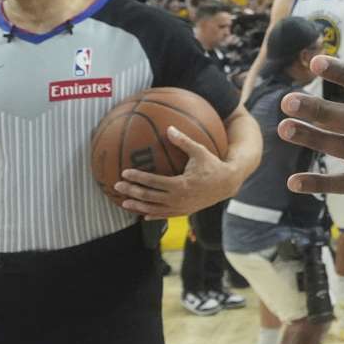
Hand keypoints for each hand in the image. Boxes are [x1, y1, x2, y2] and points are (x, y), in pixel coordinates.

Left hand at [115, 126, 240, 219]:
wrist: (227, 184)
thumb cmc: (213, 165)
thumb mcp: (200, 151)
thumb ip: (184, 141)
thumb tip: (169, 129)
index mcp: (181, 184)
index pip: (153, 181)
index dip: (138, 177)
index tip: (125, 173)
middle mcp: (179, 198)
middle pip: (149, 196)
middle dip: (132, 192)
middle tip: (117, 186)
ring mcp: (181, 207)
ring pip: (154, 209)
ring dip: (138, 206)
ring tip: (124, 203)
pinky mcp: (184, 211)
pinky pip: (165, 215)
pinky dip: (153, 215)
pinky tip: (143, 215)